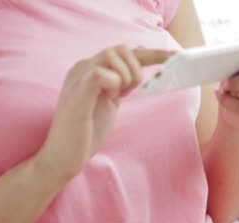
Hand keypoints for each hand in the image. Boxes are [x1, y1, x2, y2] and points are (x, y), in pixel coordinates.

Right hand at [36, 46, 171, 181]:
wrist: (63, 157)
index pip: (124, 51)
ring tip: (116, 98)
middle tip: (129, 94)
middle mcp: (82, 67)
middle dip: (137, 69)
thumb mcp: (109, 102)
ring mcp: (78, 77)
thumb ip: (120, 83)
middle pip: (122, 48)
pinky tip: (108, 100)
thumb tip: (137, 65)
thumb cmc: (85, 133)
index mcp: (89, 69)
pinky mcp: (78, 91)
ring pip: (114, 54)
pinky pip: (103, 73)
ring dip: (126, 77)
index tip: (175, 56)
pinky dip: (114, 85)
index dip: (153, 53)